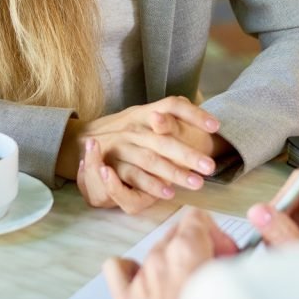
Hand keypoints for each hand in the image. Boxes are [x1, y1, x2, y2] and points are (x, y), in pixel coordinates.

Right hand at [58, 97, 225, 210]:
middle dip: (189, 153)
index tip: (216, 126)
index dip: (194, 114)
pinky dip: (151, 186)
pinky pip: (134, 177)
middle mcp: (134, 126)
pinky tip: (169, 192)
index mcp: (146, 112)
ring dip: (175, 173)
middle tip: (211, 166)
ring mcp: (122, 146)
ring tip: (198, 183)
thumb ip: (170, 115)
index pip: (173, 105)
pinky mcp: (112, 165)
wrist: (82, 139)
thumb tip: (205, 116)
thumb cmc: (125, 129)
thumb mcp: (144, 116)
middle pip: (165, 139)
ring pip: (151, 160)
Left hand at [103, 208, 239, 298]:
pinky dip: (131, 270)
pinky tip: (147, 282)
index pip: (197, 217)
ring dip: (173, 262)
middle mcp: (160, 259)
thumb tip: (227, 255)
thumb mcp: (233, 285)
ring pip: (155, 251)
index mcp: (187, 251)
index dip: (215, 233)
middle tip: (212, 270)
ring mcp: (140, 279)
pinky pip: (118, 267)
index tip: (223, 252)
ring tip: (188, 286)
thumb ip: (229, 260)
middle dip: (197, 247)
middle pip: (177, 233)